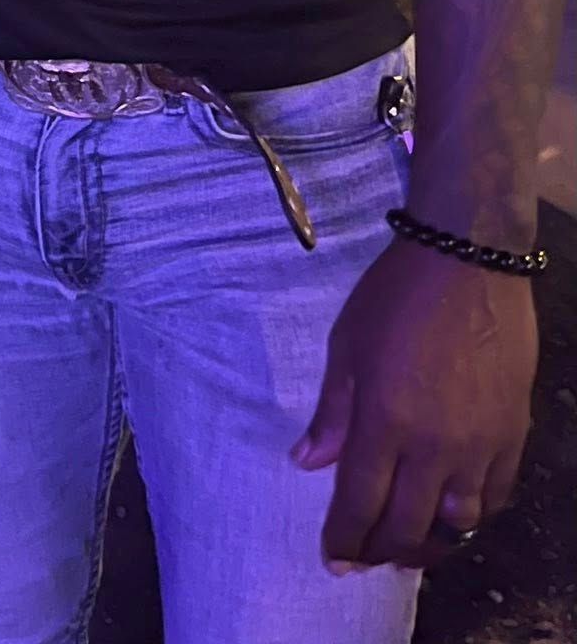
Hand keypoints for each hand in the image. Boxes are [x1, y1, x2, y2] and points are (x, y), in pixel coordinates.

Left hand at [294, 238, 535, 572]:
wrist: (468, 261)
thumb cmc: (395, 295)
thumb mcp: (346, 343)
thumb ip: (332, 411)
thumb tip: (308, 463)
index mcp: (385, 421)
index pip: (361, 502)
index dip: (346, 539)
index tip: (333, 560)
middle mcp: (435, 446)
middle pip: (409, 525)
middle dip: (383, 551)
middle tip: (366, 559)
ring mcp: (480, 444)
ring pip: (459, 523)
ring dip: (431, 544)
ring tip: (410, 547)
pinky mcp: (513, 434)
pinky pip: (498, 495)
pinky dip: (476, 516)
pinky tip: (457, 514)